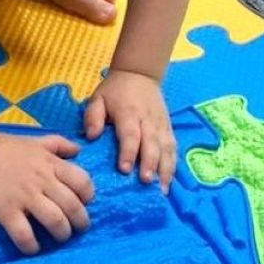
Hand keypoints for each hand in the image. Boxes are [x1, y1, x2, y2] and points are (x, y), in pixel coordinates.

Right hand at [0, 133, 93, 254]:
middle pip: (72, 205)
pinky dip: (31, 245)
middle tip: (78, 228)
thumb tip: (78, 149)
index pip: (82, 181)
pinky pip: (24, 233)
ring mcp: (25, 197)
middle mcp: (43, 181)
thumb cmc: (3, 147)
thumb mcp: (35, 140)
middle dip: (81, 221)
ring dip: (62, 233)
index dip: (88, 195)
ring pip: (55, 220)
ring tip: (60, 238)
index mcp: (51, 164)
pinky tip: (33, 248)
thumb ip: (58, 144)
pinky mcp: (5, 210)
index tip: (84, 203)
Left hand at [84, 70, 176, 192]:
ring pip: (166, 149)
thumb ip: (92, 117)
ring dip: (165, 169)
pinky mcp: (168, 129)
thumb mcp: (98, 98)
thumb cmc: (115, 90)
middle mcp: (148, 121)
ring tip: (161, 189)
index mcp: (129, 113)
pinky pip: (173, 148)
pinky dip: (172, 165)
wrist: (139, 73)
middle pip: (152, 144)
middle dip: (150, 164)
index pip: (130, 135)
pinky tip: (169, 182)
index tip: (125, 169)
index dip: (128, 152)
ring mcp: (161, 125)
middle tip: (146, 182)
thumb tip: (91, 137)